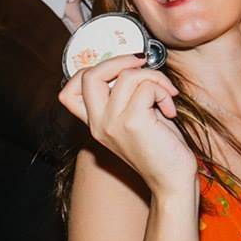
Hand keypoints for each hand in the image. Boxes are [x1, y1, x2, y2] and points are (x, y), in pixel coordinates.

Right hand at [58, 55, 195, 195]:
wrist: (172, 180)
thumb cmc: (161, 147)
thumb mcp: (136, 118)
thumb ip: (126, 96)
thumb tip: (133, 63)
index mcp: (95, 123)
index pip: (68, 91)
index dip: (90, 70)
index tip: (120, 68)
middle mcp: (98, 124)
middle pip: (89, 75)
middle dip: (120, 60)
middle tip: (144, 65)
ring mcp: (113, 124)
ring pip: (128, 75)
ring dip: (155, 78)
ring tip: (166, 95)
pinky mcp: (133, 123)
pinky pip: (147, 87)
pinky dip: (163, 90)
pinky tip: (170, 107)